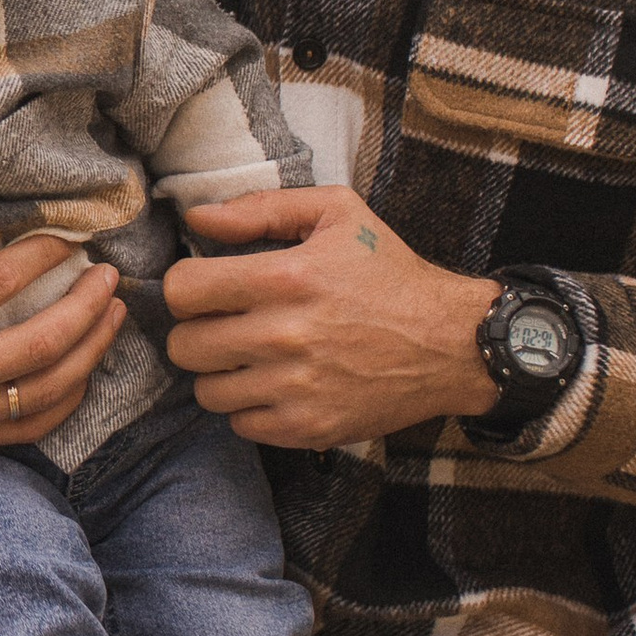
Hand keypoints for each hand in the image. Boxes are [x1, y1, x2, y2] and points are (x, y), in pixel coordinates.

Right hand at [0, 203, 124, 458]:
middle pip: (42, 343)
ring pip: (46, 391)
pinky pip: (26, 429)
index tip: (66, 234)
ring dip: (91, 351)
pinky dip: (65, 401)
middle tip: (110, 273)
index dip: (41, 254)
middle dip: (87, 304)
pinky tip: (82, 370)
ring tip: (113, 315)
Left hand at [166, 186, 498, 448]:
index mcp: (286, 278)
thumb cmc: (390, 272)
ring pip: (206, 391)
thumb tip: (197, 217)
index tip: (206, 289)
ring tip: (251, 356)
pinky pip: (240, 424)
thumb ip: (261, 208)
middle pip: (185, 346)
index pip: (183, 291)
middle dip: (197, 331)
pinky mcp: (310, 428)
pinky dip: (250, 407)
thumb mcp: (337, 213)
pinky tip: (275, 384)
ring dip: (221, 373)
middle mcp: (285, 336)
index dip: (186, 287)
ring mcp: (297, 388)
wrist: (452, 342)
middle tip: (226, 324)